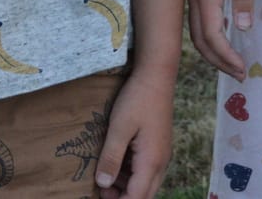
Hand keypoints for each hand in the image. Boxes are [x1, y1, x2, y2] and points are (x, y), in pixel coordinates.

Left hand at [95, 68, 175, 198]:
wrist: (156, 76)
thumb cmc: (137, 99)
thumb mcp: (119, 128)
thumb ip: (111, 158)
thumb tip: (103, 185)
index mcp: (151, 161)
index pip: (137, 198)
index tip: (101, 198)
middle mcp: (160, 162)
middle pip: (144, 195)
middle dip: (123, 198)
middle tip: (101, 193)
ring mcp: (161, 154)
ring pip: (146, 183)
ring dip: (127, 188)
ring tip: (104, 180)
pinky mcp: (158, 146)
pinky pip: (146, 170)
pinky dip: (131, 175)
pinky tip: (116, 165)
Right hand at [186, 0, 255, 77]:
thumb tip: (243, 29)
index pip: (213, 37)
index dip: (227, 57)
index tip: (243, 70)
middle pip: (199, 40)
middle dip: (218, 61)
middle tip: (239, 73)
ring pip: (195, 30)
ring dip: (212, 50)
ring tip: (231, 61)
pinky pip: (197, 18)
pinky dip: (208, 34)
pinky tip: (224, 32)